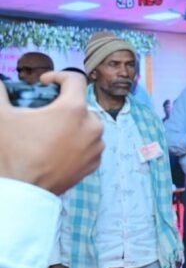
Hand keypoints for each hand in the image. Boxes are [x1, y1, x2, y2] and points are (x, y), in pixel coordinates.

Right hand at [0, 71, 103, 194]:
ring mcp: (95, 147)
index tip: (45, 82)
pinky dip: (77, 142)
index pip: (75, 80)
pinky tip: (57, 147)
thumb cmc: (13, 152)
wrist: (22, 192)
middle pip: (81, 105)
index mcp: (74, 110)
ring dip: (72, 124)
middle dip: (63, 104)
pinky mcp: (93, 164)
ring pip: (88, 126)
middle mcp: (92, 127)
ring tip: (50, 131)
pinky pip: (89, 145)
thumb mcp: (1, 117)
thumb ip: (0, 93)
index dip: (58, 76)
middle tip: (43, 111)